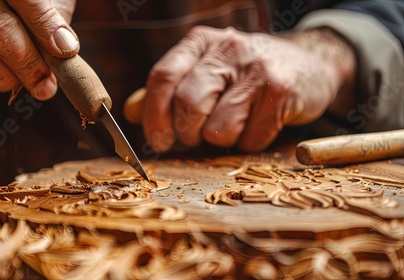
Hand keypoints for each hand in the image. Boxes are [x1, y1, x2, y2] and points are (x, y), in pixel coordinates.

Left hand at [141, 26, 354, 151]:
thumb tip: (131, 112)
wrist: (310, 63)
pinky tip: (260, 125)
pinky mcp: (281, 91)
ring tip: (235, 125)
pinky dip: (249, 143)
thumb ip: (168, 90)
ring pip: (218, 128)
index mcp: (200, 42)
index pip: (162, 78)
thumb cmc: (247, 74)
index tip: (158, 141)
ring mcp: (255, 69)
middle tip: (196, 138)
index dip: (154, 116)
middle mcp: (226, 49)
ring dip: (222, 140)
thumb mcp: (206, 71)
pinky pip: (250, 139)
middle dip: (187, 133)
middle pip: (188, 105)